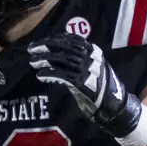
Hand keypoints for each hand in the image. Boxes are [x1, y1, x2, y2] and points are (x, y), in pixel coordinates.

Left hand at [28, 34, 142, 136]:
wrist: (115, 106)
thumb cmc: (101, 89)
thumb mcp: (92, 69)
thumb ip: (77, 61)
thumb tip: (54, 55)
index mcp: (95, 52)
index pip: (73, 40)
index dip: (56, 39)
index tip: (43, 41)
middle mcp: (92, 58)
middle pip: (65, 47)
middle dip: (46, 46)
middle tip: (31, 48)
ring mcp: (88, 70)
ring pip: (62, 59)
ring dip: (44, 59)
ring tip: (32, 61)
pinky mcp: (83, 83)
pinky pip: (62, 75)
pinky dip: (50, 73)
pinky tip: (40, 75)